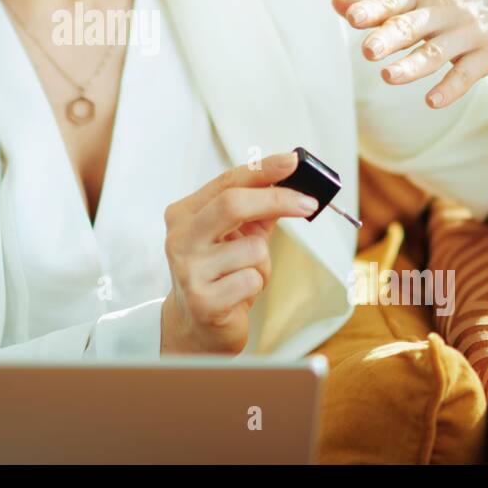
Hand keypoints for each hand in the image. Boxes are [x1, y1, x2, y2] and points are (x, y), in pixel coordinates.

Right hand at [160, 151, 318, 354]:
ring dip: (263, 262)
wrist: (197, 326)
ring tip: (245, 275)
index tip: (293, 161)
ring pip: (252, 248)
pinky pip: (253, 279)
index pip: (226, 182)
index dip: (262, 169)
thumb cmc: (220, 274)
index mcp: (184, 215)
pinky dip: (257, 284)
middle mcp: (180, 238)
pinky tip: (238, 295)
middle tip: (308, 203)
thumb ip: (258, 209)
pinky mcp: (204, 300)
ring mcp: (188, 270)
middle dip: (276, 199)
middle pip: (232, 204)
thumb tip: (292, 181)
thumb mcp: (236, 236)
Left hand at [331, 0, 487, 108]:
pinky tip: (431, 101)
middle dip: (389, 38)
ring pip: (436, 52)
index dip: (372, 9)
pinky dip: (450, 88)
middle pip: (412, 26)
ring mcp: (467, 32)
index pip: (393, 1)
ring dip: (412, 66)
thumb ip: (379, 3)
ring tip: (388, 77)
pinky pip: (466, 74)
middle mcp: (444, 10)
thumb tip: (336, 2)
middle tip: (367, 51)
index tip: (353, 18)